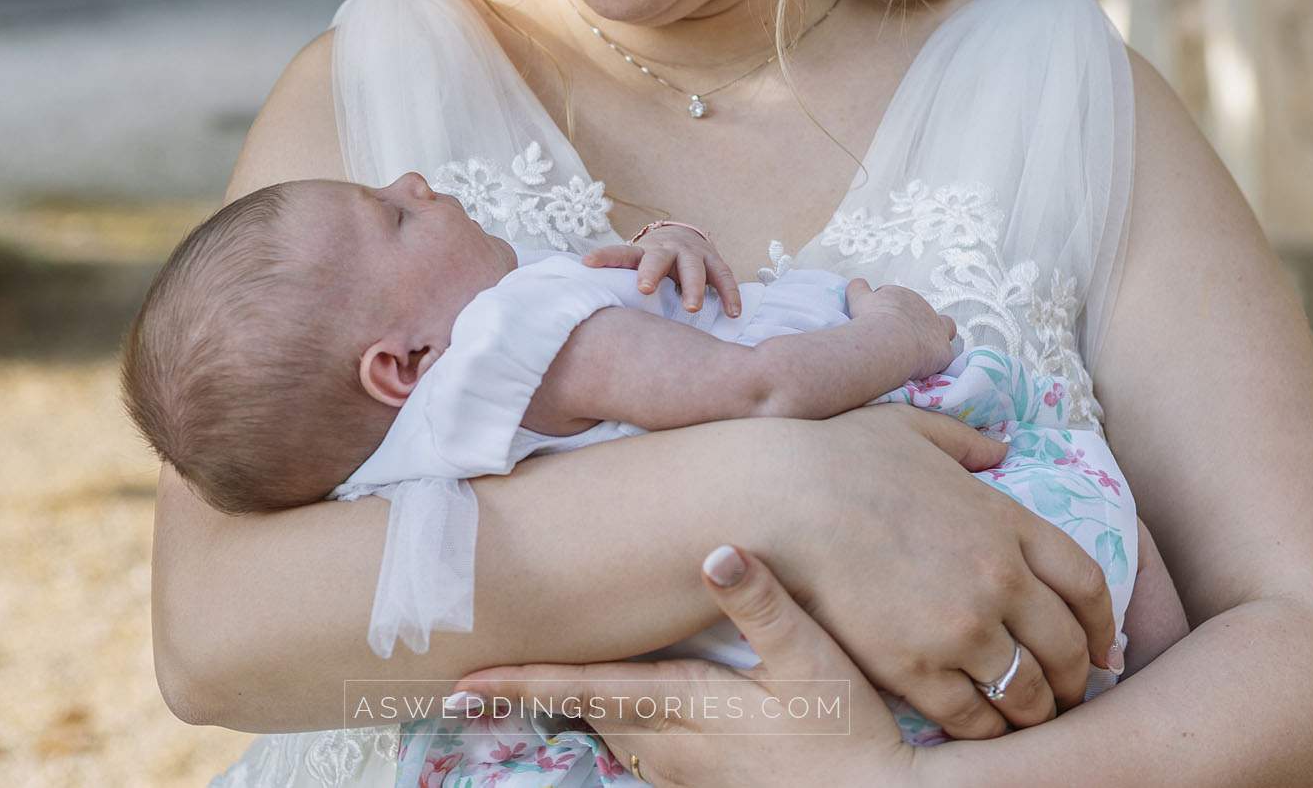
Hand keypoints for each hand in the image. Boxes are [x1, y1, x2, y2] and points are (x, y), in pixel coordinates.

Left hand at [457, 546, 913, 786]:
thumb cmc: (849, 735)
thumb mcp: (812, 660)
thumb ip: (763, 603)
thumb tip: (716, 548)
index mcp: (684, 704)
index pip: (583, 688)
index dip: (520, 682)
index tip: (463, 682)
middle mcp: (672, 747)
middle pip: (589, 712)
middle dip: (544, 690)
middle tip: (494, 669)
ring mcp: (689, 779)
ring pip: (617, 738)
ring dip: (588, 710)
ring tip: (555, 683)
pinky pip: (650, 762)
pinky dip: (629, 736)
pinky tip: (641, 721)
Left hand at [584, 227, 741, 316]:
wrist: (683, 239)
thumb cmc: (653, 265)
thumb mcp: (637, 269)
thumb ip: (621, 286)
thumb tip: (594, 316)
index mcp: (643, 253)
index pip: (620, 253)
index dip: (604, 257)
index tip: (587, 262)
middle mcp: (666, 250)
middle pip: (657, 258)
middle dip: (650, 271)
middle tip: (644, 288)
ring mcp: (692, 253)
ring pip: (693, 267)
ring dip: (692, 286)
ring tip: (691, 308)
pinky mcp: (714, 261)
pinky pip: (723, 277)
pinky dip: (729, 294)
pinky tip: (732, 313)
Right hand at [758, 406, 1114, 738]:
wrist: (781, 499)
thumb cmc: (837, 457)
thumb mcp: (913, 428)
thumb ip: (967, 442)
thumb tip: (998, 447)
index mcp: (1005, 521)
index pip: (1085, 583)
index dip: (1101, 624)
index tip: (1100, 646)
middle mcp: (999, 578)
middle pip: (1066, 647)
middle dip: (1076, 679)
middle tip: (1069, 695)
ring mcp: (961, 627)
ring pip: (1025, 691)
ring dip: (1035, 712)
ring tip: (1028, 720)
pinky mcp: (916, 666)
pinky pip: (972, 716)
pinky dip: (985, 731)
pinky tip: (981, 730)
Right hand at [845, 278, 956, 377]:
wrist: (888, 338)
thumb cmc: (872, 318)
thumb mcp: (859, 298)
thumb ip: (858, 288)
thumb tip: (858, 283)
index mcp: (905, 297)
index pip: (901, 300)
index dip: (893, 312)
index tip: (883, 323)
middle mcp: (925, 310)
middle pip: (924, 313)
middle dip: (915, 323)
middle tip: (899, 339)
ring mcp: (938, 331)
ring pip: (945, 329)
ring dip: (934, 338)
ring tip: (919, 352)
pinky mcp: (944, 352)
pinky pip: (943, 356)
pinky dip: (934, 362)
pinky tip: (921, 369)